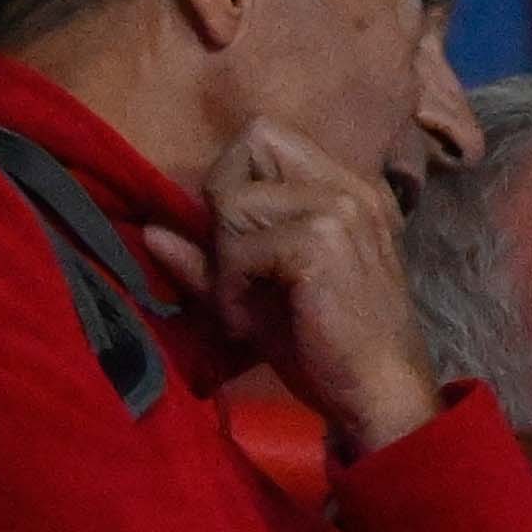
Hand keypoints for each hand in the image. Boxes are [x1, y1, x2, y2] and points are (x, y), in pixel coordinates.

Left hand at [148, 123, 440, 451]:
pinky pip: (239, 249)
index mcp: (343, 189)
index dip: (231, 179)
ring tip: (243, 309)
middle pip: (247, 145)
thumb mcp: (259, 298)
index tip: (234, 240)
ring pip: (232, 202)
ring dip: (223, 262)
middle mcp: (347, 186)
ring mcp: (339, 209)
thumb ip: (208, 259)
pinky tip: (250, 327)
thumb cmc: (326, 350)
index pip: (263, 134)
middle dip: (221, 210)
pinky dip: (230, 292)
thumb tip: (150, 230)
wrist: (381, 397)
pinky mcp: (322, 241)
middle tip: (235, 274)